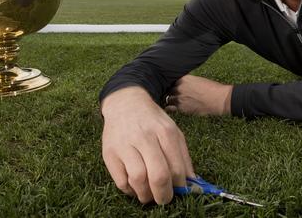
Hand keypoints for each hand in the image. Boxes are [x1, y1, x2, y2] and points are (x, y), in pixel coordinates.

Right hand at [100, 86, 194, 203]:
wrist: (125, 103)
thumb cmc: (152, 121)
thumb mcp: (173, 131)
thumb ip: (183, 157)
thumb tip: (191, 183)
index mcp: (165, 132)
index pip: (176, 168)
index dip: (180, 186)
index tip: (179, 191)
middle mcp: (145, 137)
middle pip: (158, 175)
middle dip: (164, 195)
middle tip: (164, 199)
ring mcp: (125, 145)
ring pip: (138, 180)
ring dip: (146, 195)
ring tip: (149, 195)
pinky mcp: (109, 153)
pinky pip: (121, 181)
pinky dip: (130, 190)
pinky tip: (135, 186)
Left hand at [166, 75, 231, 115]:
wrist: (219, 99)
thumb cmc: (212, 89)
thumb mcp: (199, 80)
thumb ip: (188, 81)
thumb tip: (184, 85)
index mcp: (184, 78)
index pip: (171, 80)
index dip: (172, 84)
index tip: (171, 86)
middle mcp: (180, 87)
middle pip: (168, 89)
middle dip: (170, 91)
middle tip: (170, 94)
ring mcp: (179, 98)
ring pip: (168, 98)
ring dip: (170, 99)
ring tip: (170, 101)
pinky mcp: (181, 108)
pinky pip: (169, 108)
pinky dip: (169, 108)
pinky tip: (169, 108)